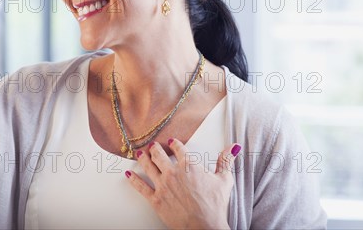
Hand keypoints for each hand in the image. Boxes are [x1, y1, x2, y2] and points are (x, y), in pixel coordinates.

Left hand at [126, 138, 240, 228]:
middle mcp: (173, 172)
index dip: (174, 143)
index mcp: (189, 165)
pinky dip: (133, 179)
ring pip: (148, 166)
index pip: (178, 148)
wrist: (204, 227)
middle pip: (159, 155)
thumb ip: (226, 161)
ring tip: (140, 154)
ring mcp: (162, 185)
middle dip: (155, 148)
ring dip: (143, 158)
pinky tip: (129, 174)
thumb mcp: (224, 180)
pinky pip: (140, 187)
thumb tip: (233, 147)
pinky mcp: (155, 199)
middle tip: (152, 145)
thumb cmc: (215, 206)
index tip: (171, 141)